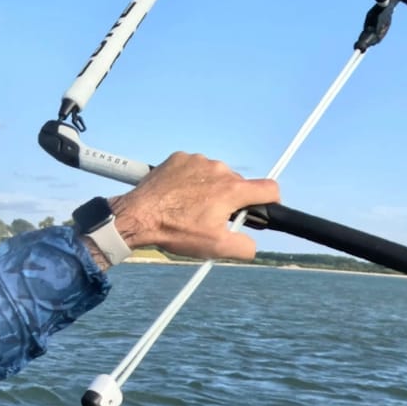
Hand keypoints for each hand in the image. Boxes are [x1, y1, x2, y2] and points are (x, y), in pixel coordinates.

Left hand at [109, 153, 278, 262]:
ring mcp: (198, 161)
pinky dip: (189, 181)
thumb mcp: (214, 247)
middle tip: (210, 218)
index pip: (269, 188)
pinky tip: (176, 196)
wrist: (137, 216)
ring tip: (187, 208)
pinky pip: (194, 169)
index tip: (260, 209)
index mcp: (233, 190)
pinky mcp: (179, 158)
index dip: (269, 200)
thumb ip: (244, 247)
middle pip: (237, 184)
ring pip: (214, 176)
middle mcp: (219, 169)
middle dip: (229, 200)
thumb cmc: (175, 231)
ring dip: (208, 190)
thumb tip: (252, 245)